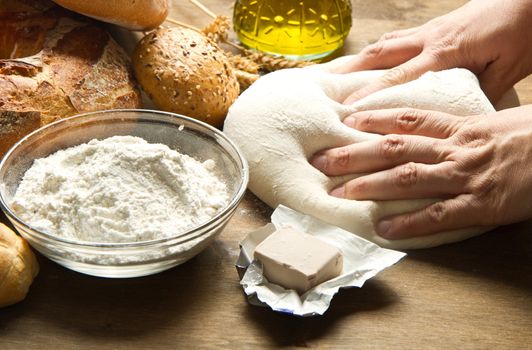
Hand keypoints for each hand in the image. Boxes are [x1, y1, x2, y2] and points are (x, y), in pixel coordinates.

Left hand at [310, 105, 531, 238]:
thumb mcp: (496, 124)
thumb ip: (462, 129)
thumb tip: (436, 133)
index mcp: (460, 127)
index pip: (407, 119)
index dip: (373, 118)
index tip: (345, 120)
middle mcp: (455, 149)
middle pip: (394, 148)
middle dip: (354, 154)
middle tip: (322, 159)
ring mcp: (465, 176)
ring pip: (407, 177)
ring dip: (370, 185)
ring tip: (339, 192)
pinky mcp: (481, 205)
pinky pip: (438, 215)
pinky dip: (409, 223)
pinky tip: (383, 228)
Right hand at [338, 0, 531, 103]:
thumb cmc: (522, 33)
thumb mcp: (507, 70)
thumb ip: (478, 92)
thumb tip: (454, 115)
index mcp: (445, 53)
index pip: (399, 77)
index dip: (370, 94)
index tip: (347, 109)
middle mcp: (429, 40)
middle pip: (381, 54)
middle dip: (350, 70)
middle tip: (325, 85)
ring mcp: (430, 31)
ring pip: (385, 43)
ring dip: (359, 58)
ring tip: (336, 73)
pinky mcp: (434, 27)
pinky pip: (398, 38)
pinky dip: (379, 49)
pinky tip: (370, 58)